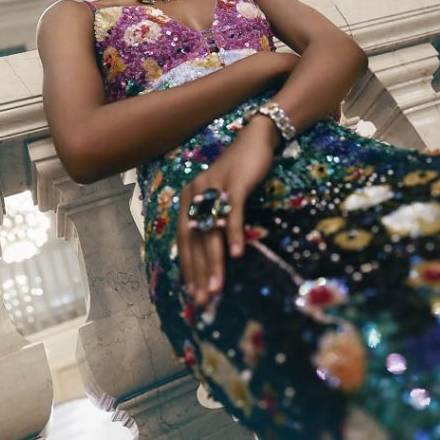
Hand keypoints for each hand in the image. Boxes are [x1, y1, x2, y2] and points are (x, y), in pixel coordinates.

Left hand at [177, 117, 276, 307]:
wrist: (255, 138)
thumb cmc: (239, 173)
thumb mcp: (221, 197)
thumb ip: (213, 220)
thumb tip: (213, 253)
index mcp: (189, 199)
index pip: (184, 241)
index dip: (187, 268)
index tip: (192, 293)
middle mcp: (196, 194)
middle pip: (194, 240)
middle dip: (197, 273)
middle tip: (201, 300)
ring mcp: (214, 188)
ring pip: (211, 232)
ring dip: (213, 263)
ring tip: (216, 288)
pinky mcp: (235, 183)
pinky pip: (233, 213)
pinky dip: (234, 234)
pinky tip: (237, 255)